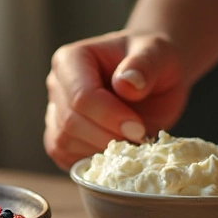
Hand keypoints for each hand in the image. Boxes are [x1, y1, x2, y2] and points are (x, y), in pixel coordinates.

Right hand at [44, 31, 187, 168]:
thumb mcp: (159, 54)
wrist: (157, 75)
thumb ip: (145, 65)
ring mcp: (57, 112)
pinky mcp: (64, 137)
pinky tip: (118, 153)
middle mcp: (58, 85)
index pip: (80, 97)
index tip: (139, 128)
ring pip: (64, 144)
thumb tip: (126, 84)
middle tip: (140, 138)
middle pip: (70, 123)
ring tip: (132, 143)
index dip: (109, 117)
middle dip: (107, 137)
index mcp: (71, 59)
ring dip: (100, 153)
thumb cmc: (156, 60)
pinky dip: (92, 163)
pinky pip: (66, 158)